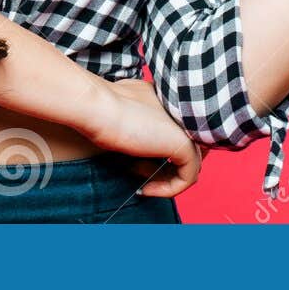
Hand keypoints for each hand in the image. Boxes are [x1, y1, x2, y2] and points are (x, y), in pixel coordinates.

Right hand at [81, 75, 202, 197]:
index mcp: (170, 99)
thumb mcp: (126, 114)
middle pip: (187, 149)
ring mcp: (187, 127)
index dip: (161, 151)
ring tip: (140, 180)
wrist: (99, 107)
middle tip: (138, 173)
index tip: (136, 164)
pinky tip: (145, 189)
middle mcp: (184, 111)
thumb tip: (144, 147)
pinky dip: (168, 189)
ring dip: (164, 180)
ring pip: (189, 165)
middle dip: (165, 169)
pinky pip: (188, 177)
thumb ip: (142, 125)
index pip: (178, 132)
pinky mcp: (185, 145)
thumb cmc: (103, 110)